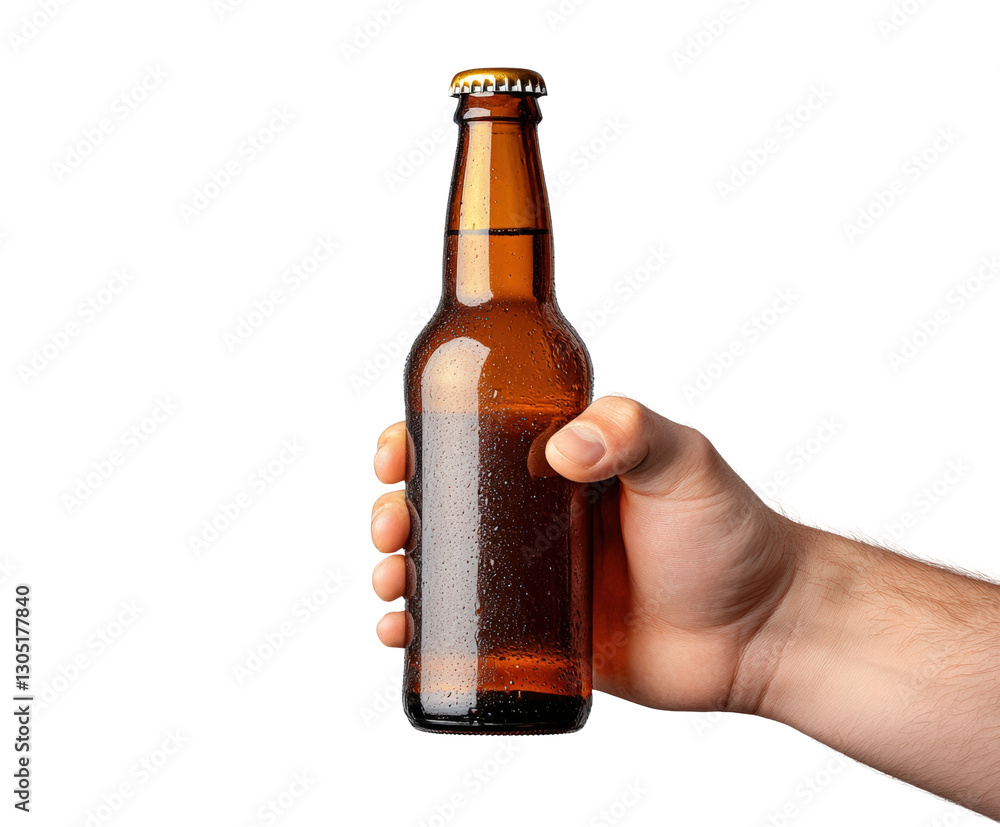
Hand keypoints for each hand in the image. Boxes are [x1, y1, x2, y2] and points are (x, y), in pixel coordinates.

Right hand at [371, 395, 798, 713]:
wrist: (762, 631)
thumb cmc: (730, 536)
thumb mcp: (685, 462)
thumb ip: (632, 434)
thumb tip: (562, 447)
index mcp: (561, 461)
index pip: (474, 434)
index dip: (423, 438)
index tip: (395, 451)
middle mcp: (538, 513)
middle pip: (444, 500)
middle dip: (397, 508)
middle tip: (391, 527)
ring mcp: (535, 573)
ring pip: (444, 561)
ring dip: (399, 565)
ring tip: (392, 580)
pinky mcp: (539, 630)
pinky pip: (466, 626)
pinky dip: (421, 627)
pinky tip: (400, 631)